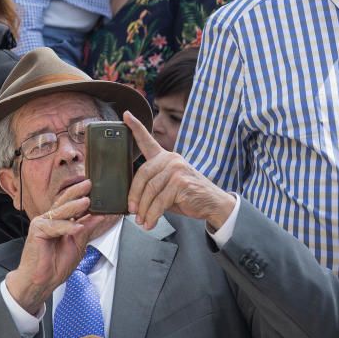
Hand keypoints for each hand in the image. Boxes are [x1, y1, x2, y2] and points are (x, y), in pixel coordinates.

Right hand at [5, 180, 114, 314]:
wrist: (42, 281)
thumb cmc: (56, 265)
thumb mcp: (78, 245)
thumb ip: (86, 229)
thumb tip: (99, 216)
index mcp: (60, 222)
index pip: (72, 205)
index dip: (83, 196)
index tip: (96, 190)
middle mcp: (51, 220)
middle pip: (64, 202)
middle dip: (77, 192)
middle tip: (89, 184)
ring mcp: (42, 223)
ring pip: (60, 212)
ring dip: (74, 206)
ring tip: (86, 201)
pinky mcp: (37, 230)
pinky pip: (55, 226)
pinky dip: (67, 227)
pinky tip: (77, 227)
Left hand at [124, 111, 235, 229]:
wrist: (213, 204)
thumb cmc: (187, 195)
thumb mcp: (168, 187)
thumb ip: (152, 185)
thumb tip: (131, 200)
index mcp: (165, 157)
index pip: (147, 140)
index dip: (135, 127)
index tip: (125, 115)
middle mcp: (171, 159)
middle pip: (142, 174)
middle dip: (134, 195)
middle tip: (131, 210)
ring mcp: (176, 169)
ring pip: (150, 190)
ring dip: (143, 209)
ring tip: (141, 220)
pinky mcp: (181, 183)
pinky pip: (159, 201)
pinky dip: (152, 214)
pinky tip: (150, 222)